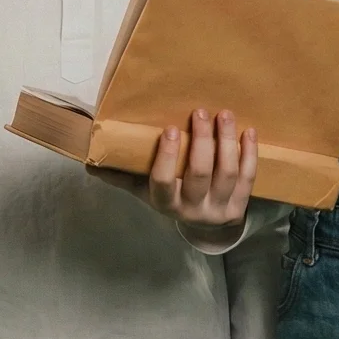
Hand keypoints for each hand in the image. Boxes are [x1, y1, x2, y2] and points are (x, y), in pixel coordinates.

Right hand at [87, 108, 256, 227]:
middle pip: (200, 174)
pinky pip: (248, 177)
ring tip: (225, 114)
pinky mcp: (240, 205)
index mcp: (166, 204)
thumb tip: (90, 161)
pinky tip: (248, 131)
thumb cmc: (170, 196)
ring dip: (227, 141)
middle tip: (201, 112)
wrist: (205, 226)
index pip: (163, 183)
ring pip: (227, 173)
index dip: (167, 157)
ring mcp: (220, 209)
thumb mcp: (144, 190)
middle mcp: (193, 210)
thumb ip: (122, 175)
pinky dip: (249, 153)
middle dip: (202, 141)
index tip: (171, 129)